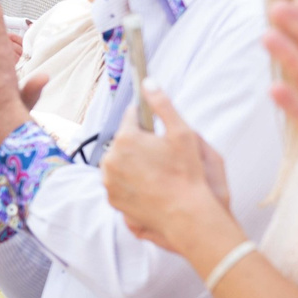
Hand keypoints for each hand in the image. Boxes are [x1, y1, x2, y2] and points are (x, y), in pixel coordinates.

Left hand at [100, 84, 237, 262]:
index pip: (132, 116)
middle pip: (124, 140)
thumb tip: (148, 82)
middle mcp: (111, 159)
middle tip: (163, 155)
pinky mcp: (112, 199)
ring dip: (133, 162)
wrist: (185, 216)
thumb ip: (162, 104)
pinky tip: (150, 186)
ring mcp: (109, 181)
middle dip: (140, 143)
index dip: (147, 120)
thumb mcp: (182, 133)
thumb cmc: (187, 174)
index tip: (157, 129)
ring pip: (120, 161)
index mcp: (126, 138)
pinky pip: (119, 182)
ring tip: (157, 173)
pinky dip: (130, 182)